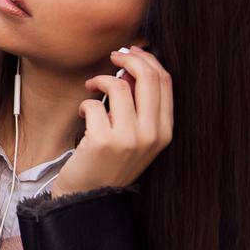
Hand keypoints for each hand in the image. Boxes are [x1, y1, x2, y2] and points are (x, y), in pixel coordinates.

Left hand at [51, 45, 173, 195]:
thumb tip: (133, 68)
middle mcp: (152, 135)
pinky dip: (84, 103)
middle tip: (113, 57)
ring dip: (100, 80)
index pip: (166, 81)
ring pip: (119, 86)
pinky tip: (83, 115)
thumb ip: (139, 106)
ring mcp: (129, 139)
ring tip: (91, 89)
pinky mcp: (104, 141)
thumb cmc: (109, 161)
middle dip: (129, 59)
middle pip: (149, 77)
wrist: (89, 197)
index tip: (132, 53)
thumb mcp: (135, 136)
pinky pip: (93, 104)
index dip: (148, 60)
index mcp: (165, 131)